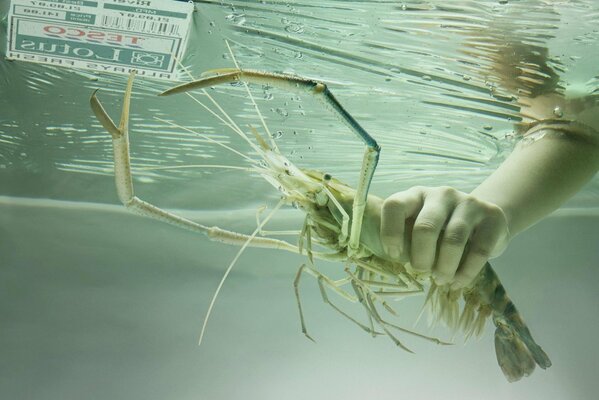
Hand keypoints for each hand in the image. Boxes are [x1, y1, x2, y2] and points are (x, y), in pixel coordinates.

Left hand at [380, 186, 509, 288]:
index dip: (390, 232)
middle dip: (421, 257)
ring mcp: (468, 202)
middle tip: (422, 272)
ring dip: (445, 267)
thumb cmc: (442, 229)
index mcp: (416, 195)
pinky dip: (466, 272)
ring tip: (441, 280)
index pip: (394, 206)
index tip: (394, 255)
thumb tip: (400, 262)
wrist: (484, 219)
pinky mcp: (492, 216)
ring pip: (453, 240)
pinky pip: (479, 250)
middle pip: (426, 227)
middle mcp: (441, 195)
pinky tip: (458, 282)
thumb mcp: (420, 229)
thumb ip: (408, 240)